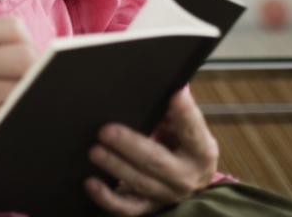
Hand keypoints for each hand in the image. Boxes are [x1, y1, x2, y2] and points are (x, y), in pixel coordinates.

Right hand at [0, 16, 37, 166]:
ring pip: (23, 89)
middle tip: (30, 85)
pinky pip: (13, 115)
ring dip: (29, 98)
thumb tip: (42, 55)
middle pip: (25, 57)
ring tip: (19, 103)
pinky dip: (19, 117)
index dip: (27, 43)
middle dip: (37, 72)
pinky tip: (11, 119)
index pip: (13, 28)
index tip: (24, 59)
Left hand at [85, 88, 218, 215]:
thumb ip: (174, 111)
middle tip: (106, 131)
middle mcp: (186, 177)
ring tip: (94, 151)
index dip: (185, 114)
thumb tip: (170, 86)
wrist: (189, 179)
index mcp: (201, 151)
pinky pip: (127, 207)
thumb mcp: (185, 128)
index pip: (193, 131)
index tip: (175, 95)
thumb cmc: (181, 145)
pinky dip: (107, 197)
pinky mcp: (148, 207)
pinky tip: (90, 182)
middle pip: (157, 161)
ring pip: (139, 183)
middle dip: (130, 145)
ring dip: (115, 166)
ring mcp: (166, 194)